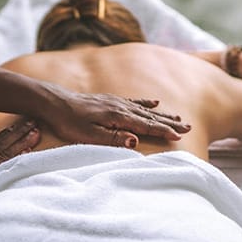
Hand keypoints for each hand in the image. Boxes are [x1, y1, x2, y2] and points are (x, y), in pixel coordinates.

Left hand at [39, 84, 190, 148]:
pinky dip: (145, 102)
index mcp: (116, 117)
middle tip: (188, 126)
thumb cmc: (68, 121)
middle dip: (169, 122)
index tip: (181, 136)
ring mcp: (114, 101)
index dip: (163, 131)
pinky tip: (153, 102)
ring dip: (162, 113)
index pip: (145, 125)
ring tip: (178, 117)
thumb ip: (112, 138)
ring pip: (144, 108)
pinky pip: (133, 101)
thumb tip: (136, 141)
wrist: (52, 101)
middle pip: (149, 116)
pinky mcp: (108, 100)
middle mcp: (119, 106)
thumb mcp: (88, 135)